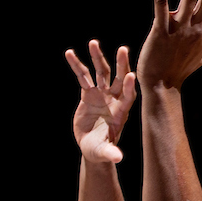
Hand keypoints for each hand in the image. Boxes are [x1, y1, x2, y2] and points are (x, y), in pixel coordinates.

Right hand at [66, 42, 136, 163]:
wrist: (91, 146)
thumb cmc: (100, 151)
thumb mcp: (104, 152)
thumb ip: (110, 153)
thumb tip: (118, 158)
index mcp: (121, 112)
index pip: (128, 97)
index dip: (129, 87)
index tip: (131, 75)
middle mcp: (114, 100)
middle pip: (119, 79)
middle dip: (121, 65)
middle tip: (123, 49)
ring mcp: (101, 95)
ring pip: (101, 73)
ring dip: (97, 58)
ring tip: (93, 43)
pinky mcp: (88, 94)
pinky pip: (82, 77)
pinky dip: (76, 66)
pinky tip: (70, 53)